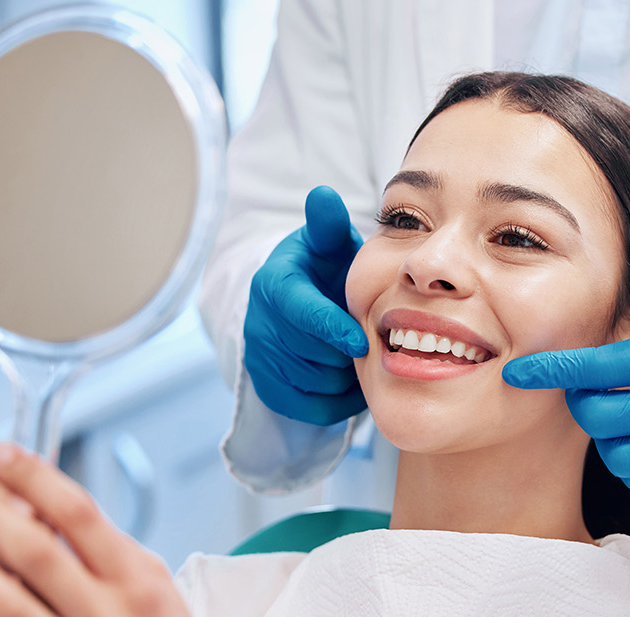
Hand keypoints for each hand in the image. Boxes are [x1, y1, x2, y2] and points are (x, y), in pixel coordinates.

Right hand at [243, 186, 369, 425]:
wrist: (298, 303)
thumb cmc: (323, 270)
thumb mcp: (327, 244)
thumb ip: (329, 224)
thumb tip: (323, 195)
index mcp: (273, 284)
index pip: (301, 313)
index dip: (332, 330)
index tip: (362, 341)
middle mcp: (258, 322)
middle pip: (311, 353)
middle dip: (345, 352)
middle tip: (370, 342)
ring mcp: (260, 358)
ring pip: (314, 383)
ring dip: (345, 376)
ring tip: (359, 357)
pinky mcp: (267, 387)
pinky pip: (310, 408)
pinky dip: (337, 401)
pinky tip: (349, 379)